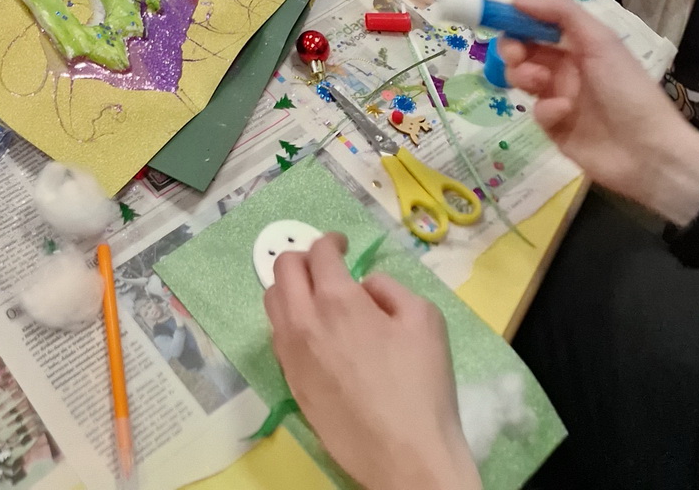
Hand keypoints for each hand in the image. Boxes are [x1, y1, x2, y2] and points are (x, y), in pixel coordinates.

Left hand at [263, 234, 477, 489]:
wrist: (406, 458)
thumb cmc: (422, 387)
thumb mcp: (425, 319)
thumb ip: (390, 288)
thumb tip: (365, 286)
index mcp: (338, 300)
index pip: (320, 252)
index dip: (331, 241)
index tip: (342, 245)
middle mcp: (305, 321)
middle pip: (284, 270)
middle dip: (304, 258)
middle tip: (325, 266)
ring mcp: (292, 355)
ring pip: (273, 303)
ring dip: (290, 289)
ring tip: (314, 297)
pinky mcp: (291, 384)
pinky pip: (278, 338)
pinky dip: (290, 322)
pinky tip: (314, 334)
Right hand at [499, 0, 698, 226]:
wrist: (651, 154)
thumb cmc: (628, 89)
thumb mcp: (601, 41)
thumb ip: (560, 12)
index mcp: (579, 41)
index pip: (537, 18)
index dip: (512, 11)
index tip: (486, 8)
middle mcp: (567, 65)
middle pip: (523, 46)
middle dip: (512, 45)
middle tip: (516, 55)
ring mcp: (560, 96)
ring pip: (522, 76)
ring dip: (524, 75)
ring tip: (540, 84)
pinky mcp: (555, 127)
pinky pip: (536, 110)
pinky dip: (545, 109)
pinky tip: (563, 114)